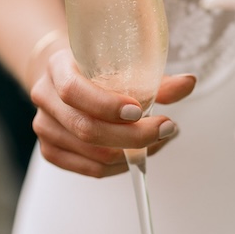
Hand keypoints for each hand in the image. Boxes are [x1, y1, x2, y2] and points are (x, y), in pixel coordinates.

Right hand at [30, 47, 195, 177]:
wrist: (64, 75)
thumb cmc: (97, 68)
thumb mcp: (123, 64)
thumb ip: (156, 79)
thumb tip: (190, 82)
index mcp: (58, 67)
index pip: (73, 91)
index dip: (105, 104)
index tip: (138, 111)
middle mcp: (45, 97)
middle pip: (86, 129)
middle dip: (132, 135)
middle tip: (167, 129)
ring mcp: (44, 127)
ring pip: (91, 154)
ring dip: (132, 152)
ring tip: (160, 139)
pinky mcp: (51, 151)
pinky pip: (90, 169)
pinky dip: (120, 166)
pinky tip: (139, 152)